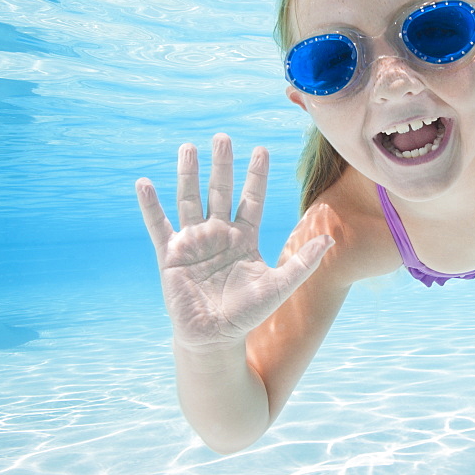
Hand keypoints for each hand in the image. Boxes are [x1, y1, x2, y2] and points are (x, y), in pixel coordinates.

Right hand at [135, 134, 332, 350]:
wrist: (215, 337)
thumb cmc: (247, 312)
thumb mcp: (279, 285)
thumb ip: (303, 262)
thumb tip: (330, 239)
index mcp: (244, 236)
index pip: (252, 199)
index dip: (255, 175)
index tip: (260, 149)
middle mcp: (218, 233)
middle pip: (220, 191)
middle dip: (222, 165)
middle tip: (222, 137)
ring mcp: (193, 241)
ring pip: (190, 199)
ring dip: (188, 174)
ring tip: (188, 147)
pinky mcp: (170, 254)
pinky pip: (159, 225)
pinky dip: (150, 205)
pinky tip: (144, 183)